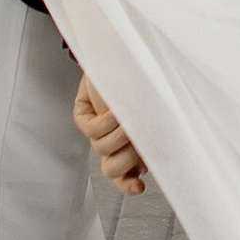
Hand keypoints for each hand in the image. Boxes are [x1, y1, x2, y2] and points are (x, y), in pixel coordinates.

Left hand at [75, 76, 148, 196]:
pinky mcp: (83, 115)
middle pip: (113, 171)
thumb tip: (148, 165)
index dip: (129, 187)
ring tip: (129, 116)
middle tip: (137, 138)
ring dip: (119, 136)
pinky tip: (116, 109)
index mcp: (132, 145)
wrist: (126, 53)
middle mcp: (114, 140)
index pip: (126, 177)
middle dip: (127, 157)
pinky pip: (92, 133)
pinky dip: (106, 122)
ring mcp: (97, 129)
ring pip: (103, 152)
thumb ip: (155, 140)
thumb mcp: (156, 114)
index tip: (140, 187)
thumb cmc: (148, 82)